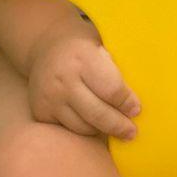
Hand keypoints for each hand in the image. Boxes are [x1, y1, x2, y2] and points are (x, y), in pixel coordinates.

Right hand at [25, 15, 141, 141]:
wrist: (44, 45)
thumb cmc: (84, 48)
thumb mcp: (102, 48)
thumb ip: (116, 71)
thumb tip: (137, 102)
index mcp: (83, 58)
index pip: (111, 90)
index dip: (127, 103)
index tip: (137, 110)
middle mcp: (63, 79)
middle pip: (97, 113)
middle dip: (119, 125)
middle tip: (131, 132)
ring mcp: (49, 97)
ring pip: (83, 126)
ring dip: (102, 129)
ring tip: (114, 126)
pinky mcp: (40, 111)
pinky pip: (68, 130)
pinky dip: (83, 129)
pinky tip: (92, 124)